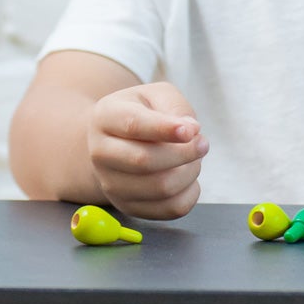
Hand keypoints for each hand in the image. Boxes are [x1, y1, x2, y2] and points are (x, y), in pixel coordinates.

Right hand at [88, 82, 206, 219]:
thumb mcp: (157, 95)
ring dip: (189, 172)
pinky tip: (186, 178)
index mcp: (105, 117)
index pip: (133, 125)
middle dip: (184, 153)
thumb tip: (190, 131)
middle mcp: (100, 153)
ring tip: (193, 159)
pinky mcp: (128, 207)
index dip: (165, 129)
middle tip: (202, 144)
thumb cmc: (143, 114)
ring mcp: (111, 184)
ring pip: (161, 187)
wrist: (119, 143)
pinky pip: (170, 209)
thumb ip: (174, 106)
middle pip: (144, 161)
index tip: (193, 130)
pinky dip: (190, 193)